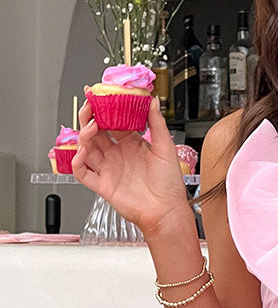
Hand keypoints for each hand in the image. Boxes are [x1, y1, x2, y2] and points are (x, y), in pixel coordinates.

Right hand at [72, 95, 191, 236]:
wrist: (166, 210)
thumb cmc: (169, 184)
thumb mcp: (166, 148)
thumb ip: (157, 123)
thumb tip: (152, 101)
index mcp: (131, 144)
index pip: (113, 122)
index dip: (105, 110)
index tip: (100, 97)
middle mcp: (117, 155)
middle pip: (95, 132)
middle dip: (89, 118)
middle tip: (89, 107)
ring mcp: (108, 169)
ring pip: (87, 148)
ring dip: (84, 136)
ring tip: (91, 127)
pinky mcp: (102, 185)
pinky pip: (82, 172)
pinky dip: (77, 161)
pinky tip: (82, 151)